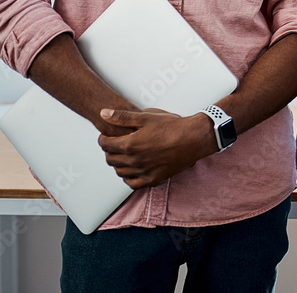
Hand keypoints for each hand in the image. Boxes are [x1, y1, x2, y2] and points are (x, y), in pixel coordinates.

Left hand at [97, 108, 216, 189]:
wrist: (194, 139)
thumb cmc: (172, 126)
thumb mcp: (147, 117)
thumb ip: (122, 116)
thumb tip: (103, 113)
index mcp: (130, 144)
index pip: (105, 145)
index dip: (103, 139)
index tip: (106, 136)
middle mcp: (134, 161)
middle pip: (110, 159)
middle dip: (109, 151)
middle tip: (115, 144)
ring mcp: (143, 172)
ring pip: (120, 172)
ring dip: (118, 164)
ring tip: (124, 155)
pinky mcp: (153, 179)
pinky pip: (133, 184)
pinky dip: (128, 178)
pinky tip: (132, 170)